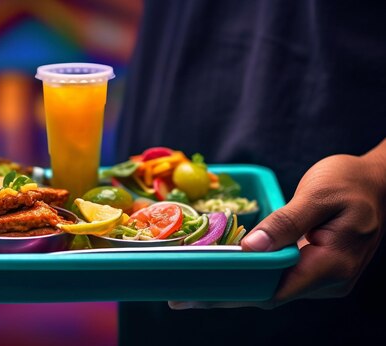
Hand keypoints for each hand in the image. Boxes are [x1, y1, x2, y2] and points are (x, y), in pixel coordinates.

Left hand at [170, 140, 385, 309]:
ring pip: (272, 288)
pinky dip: (250, 276)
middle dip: (225, 296)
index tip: (199, 292)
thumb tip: (251, 249)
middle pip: (269, 294)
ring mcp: (323, 278)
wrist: (379, 182)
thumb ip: (286, 223)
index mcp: (332, 264)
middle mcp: (329, 280)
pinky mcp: (315, 268)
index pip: (276, 289)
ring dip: (235, 288)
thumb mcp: (318, 195)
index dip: (235, 293)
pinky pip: (278, 277)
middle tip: (181, 297)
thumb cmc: (350, 183)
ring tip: (192, 289)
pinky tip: (223, 274)